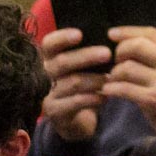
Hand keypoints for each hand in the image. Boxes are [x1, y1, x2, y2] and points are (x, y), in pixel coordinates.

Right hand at [37, 26, 114, 143]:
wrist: (75, 120)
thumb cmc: (81, 86)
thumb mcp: (81, 68)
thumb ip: (88, 53)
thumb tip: (111, 38)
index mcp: (49, 58)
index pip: (49, 43)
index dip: (62, 38)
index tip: (80, 34)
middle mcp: (44, 74)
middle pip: (62, 62)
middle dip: (86, 56)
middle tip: (107, 53)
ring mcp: (47, 93)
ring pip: (72, 82)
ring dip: (95, 80)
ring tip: (111, 79)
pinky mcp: (54, 111)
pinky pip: (74, 102)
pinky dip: (91, 98)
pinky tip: (104, 97)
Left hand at [105, 26, 155, 153]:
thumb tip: (134, 43)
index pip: (152, 33)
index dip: (128, 31)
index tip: (112, 34)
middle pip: (137, 46)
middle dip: (120, 51)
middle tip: (116, 61)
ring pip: (127, 67)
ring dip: (114, 73)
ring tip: (114, 79)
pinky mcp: (153, 100)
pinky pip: (123, 88)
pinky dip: (111, 88)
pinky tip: (108, 90)